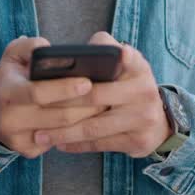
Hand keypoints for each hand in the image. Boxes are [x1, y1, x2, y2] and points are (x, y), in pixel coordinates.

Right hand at [0, 36, 107, 158]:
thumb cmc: (10, 77)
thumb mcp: (13, 55)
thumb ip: (29, 46)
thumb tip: (49, 48)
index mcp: (7, 92)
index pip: (38, 93)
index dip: (65, 88)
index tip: (88, 82)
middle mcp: (10, 119)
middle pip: (57, 116)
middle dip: (86, 106)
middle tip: (108, 95)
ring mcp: (18, 139)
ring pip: (62, 132)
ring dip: (86, 119)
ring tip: (104, 105)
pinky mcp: (27, 151)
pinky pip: (58, 142)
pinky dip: (75, 131)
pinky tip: (89, 120)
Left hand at [32, 32, 171, 157]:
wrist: (159, 122)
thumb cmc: (129, 87)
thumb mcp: (127, 66)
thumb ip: (106, 49)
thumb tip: (84, 49)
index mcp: (139, 67)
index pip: (125, 56)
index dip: (117, 55)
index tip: (102, 56)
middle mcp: (144, 91)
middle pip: (95, 97)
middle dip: (62, 103)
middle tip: (35, 108)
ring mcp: (143, 118)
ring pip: (94, 127)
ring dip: (64, 132)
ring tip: (40, 134)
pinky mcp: (138, 141)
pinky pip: (99, 144)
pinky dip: (76, 145)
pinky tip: (58, 144)